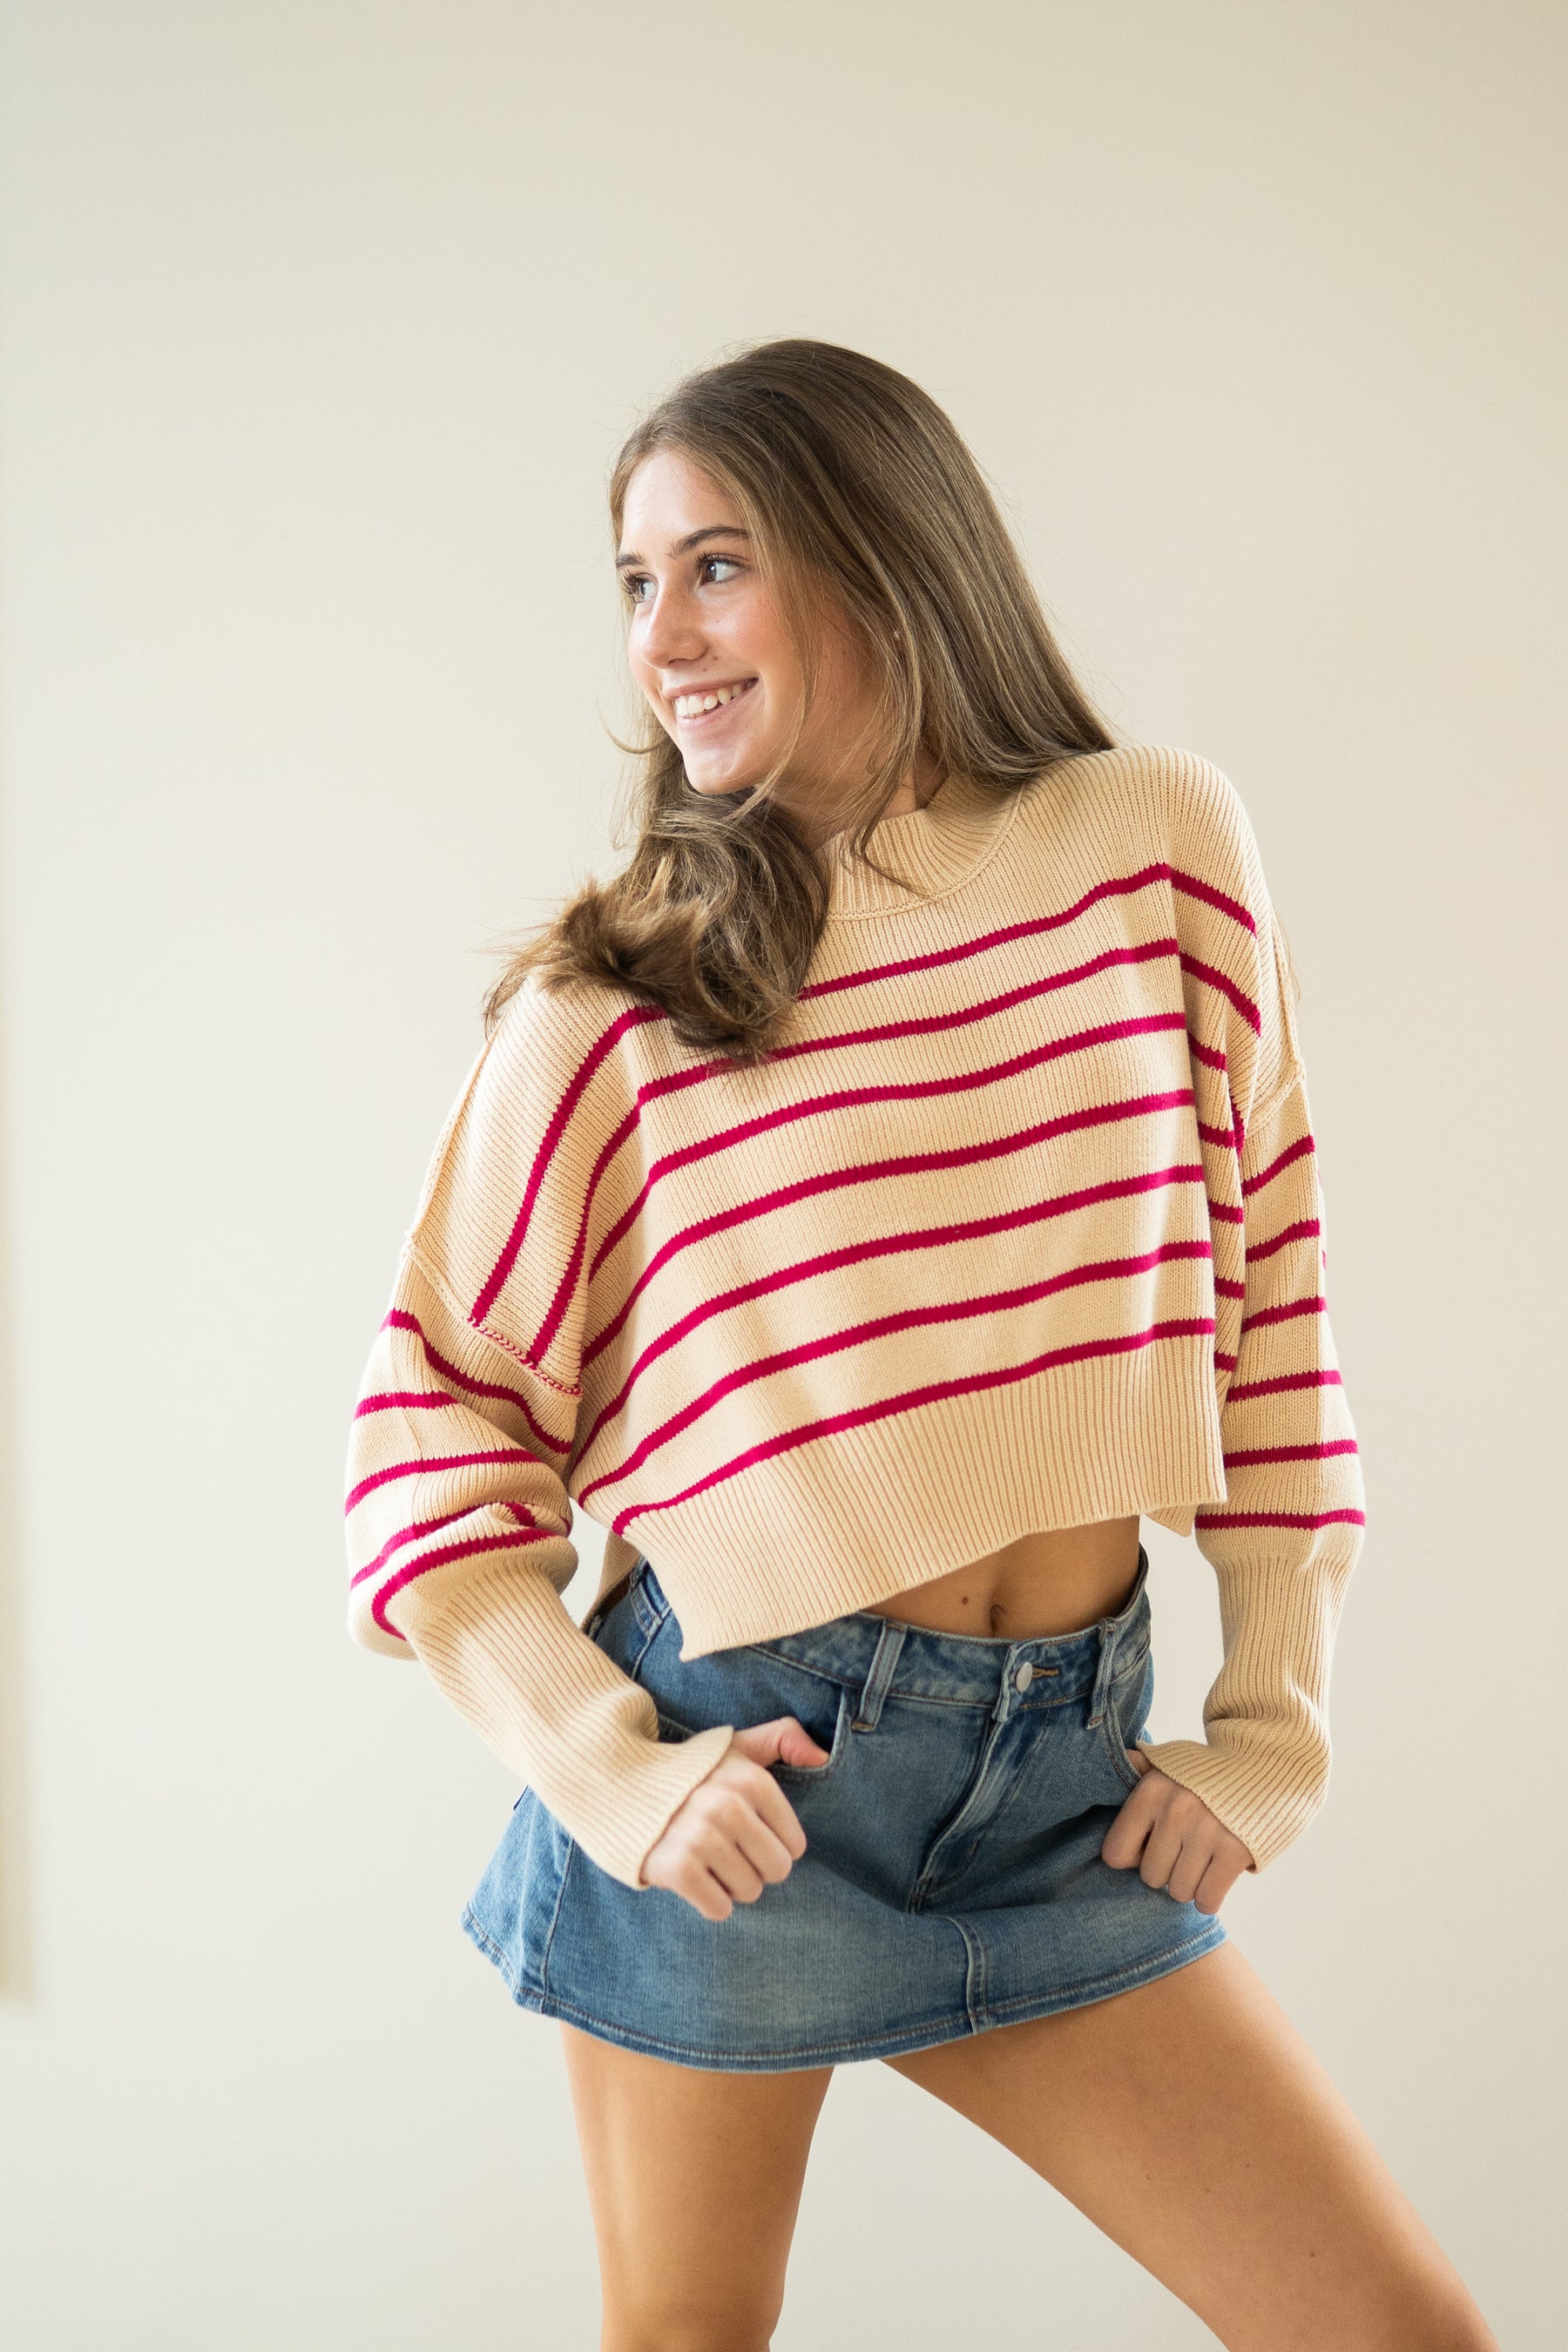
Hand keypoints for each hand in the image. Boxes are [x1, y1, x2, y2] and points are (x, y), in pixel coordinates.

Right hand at [638, 1717, 829, 1919]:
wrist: (619, 1786)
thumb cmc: (690, 1772)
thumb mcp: (735, 1746)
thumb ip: (782, 1738)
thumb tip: (822, 1757)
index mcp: (748, 1778)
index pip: (794, 1844)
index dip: (775, 1845)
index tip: (748, 1834)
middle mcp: (727, 1805)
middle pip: (776, 1870)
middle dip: (756, 1869)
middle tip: (728, 1852)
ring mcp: (700, 1836)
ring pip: (749, 1891)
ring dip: (732, 1886)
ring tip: (709, 1862)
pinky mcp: (675, 1866)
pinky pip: (718, 1908)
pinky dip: (711, 1903)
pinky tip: (696, 1880)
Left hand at [1101, 1749, 1253, 1914]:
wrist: (1264, 1764)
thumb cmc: (1207, 1771)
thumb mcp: (1168, 1761)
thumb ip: (1137, 1769)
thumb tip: (1112, 1764)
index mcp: (1151, 1791)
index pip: (1115, 1854)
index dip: (1132, 1857)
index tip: (1150, 1846)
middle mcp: (1175, 1811)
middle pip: (1151, 1877)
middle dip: (1166, 1871)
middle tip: (1183, 1853)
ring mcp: (1206, 1832)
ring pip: (1179, 1891)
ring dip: (1190, 1884)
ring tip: (1202, 1861)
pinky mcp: (1236, 1851)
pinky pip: (1207, 1900)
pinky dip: (1210, 1898)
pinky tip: (1216, 1877)